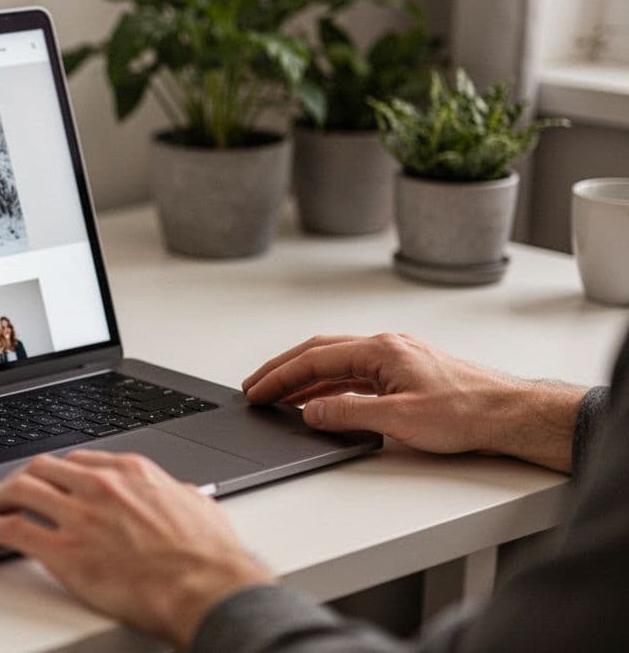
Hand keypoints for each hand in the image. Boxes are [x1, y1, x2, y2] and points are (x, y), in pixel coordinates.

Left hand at [0, 450, 270, 647]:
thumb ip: (178, 495)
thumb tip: (180, 496)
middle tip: (9, 488)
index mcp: (131, 472)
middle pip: (43, 467)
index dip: (58, 471)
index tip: (49, 478)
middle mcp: (99, 487)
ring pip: (20, 490)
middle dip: (21, 476)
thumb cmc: (208, 556)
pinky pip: (13, 530)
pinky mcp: (63, 552)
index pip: (79, 460)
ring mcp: (79, 517)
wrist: (206, 587)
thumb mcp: (198, 506)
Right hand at [242, 334, 585, 471]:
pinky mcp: (406, 374)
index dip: (280, 375)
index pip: (314, 358)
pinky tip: (322, 401)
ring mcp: (396, 359)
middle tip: (255, 387)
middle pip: (320, 353)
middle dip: (284, 371)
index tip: (256, 390)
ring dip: (305, 380)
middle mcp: (386, 347)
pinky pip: (356, 375)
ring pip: (337, 364)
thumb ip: (348, 414)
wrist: (511, 414)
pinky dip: (330, 386)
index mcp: (380, 349)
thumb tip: (311, 412)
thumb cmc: (467, 412)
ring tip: (279, 397)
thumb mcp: (398, 418)